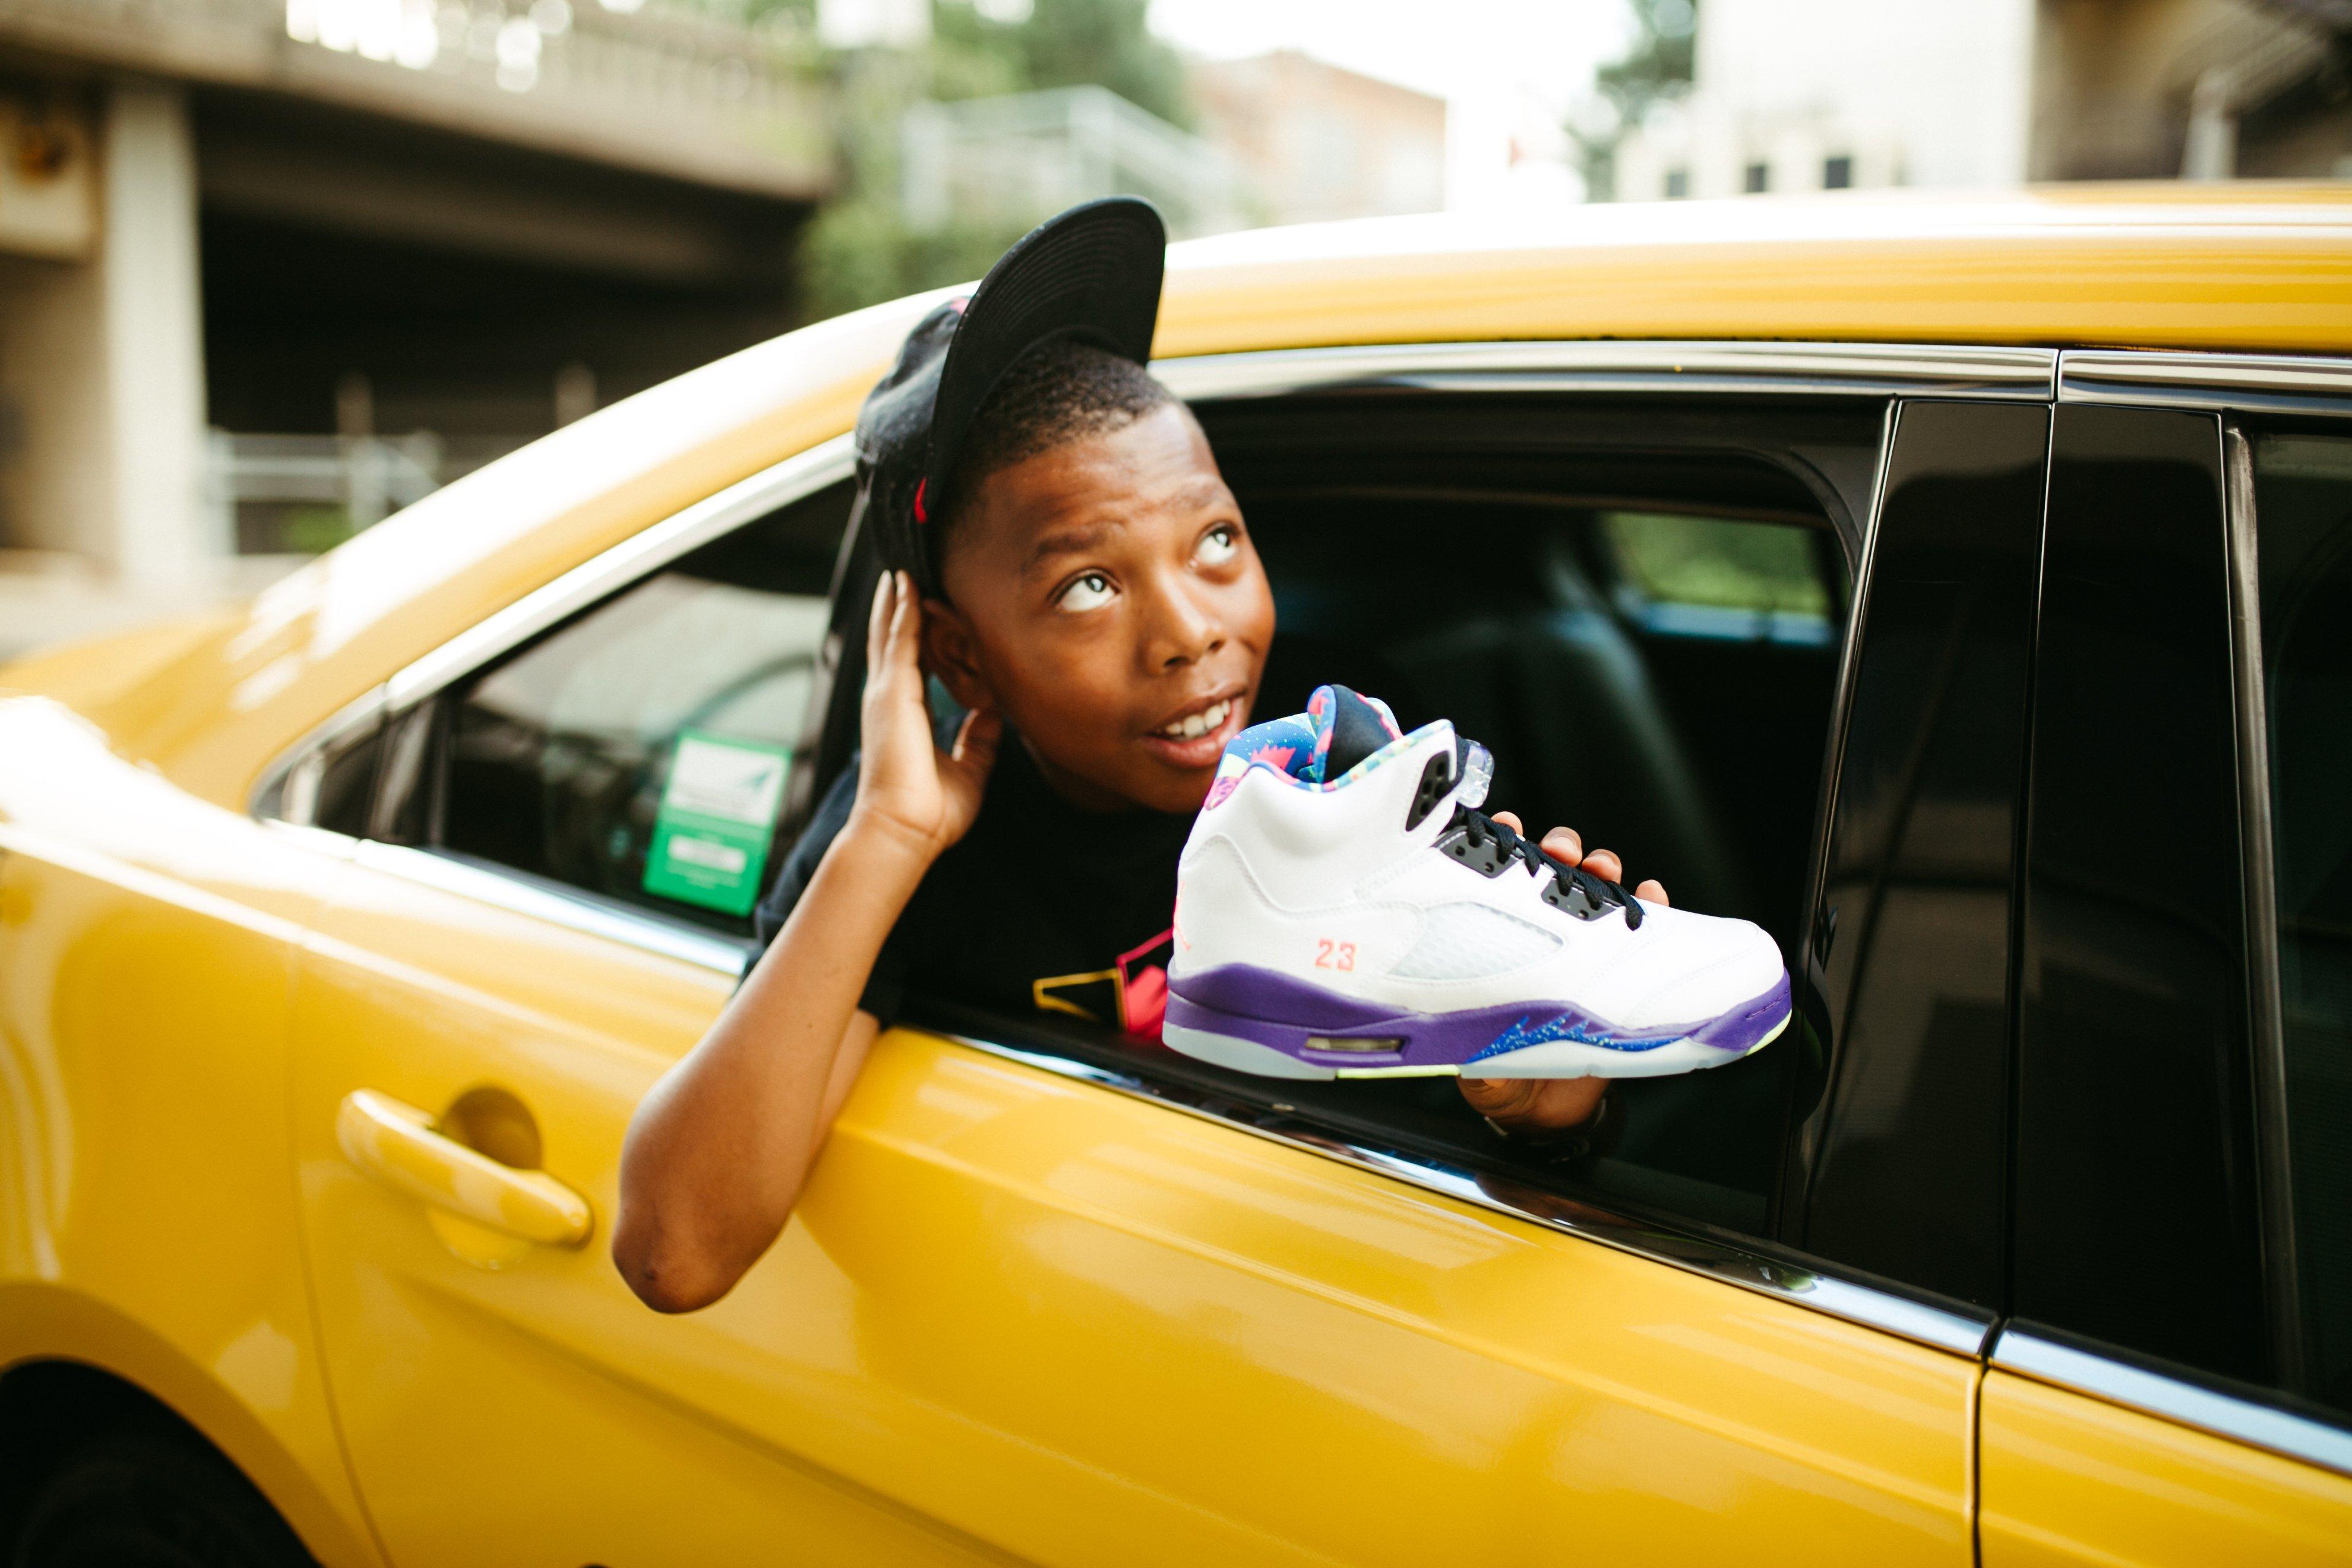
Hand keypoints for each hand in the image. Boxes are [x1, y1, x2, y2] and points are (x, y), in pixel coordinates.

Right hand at [850, 571, 1000, 860]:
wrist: (904, 831)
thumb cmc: (931, 812)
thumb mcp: (969, 767)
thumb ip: (978, 737)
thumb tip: (995, 713)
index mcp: (903, 716)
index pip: (908, 664)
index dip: (911, 636)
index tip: (920, 610)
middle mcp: (888, 701)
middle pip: (890, 642)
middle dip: (894, 609)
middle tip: (898, 577)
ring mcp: (885, 695)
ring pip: (890, 634)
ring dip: (896, 601)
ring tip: (900, 571)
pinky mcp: (890, 694)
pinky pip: (899, 642)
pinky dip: (902, 612)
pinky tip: (907, 587)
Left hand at [1458, 813, 1665, 1135]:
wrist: (1547, 1115)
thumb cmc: (1502, 1075)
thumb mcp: (1478, 1060)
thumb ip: (1471, 1047)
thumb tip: (1460, 1042)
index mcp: (1495, 946)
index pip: (1494, 883)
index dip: (1499, 847)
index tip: (1505, 826)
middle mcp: (1538, 938)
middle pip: (1550, 874)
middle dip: (1558, 849)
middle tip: (1561, 850)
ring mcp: (1581, 951)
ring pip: (1596, 890)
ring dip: (1602, 869)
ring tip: (1604, 868)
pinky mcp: (1620, 973)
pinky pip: (1644, 929)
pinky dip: (1653, 906)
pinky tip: (1654, 896)